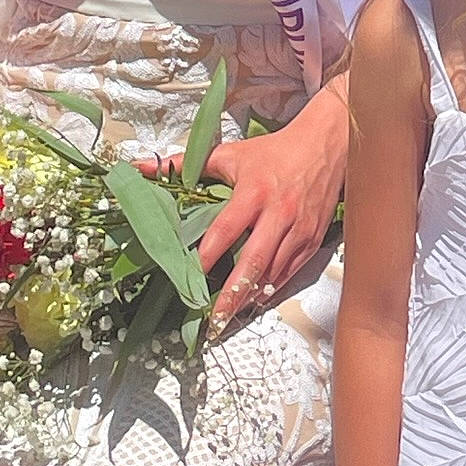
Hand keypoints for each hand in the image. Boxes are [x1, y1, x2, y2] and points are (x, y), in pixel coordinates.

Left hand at [144, 87, 347, 335]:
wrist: (327, 143)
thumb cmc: (274, 151)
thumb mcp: (230, 154)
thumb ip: (184, 164)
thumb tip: (139, 168)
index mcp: (253, 191)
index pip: (225, 230)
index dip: (206, 257)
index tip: (188, 279)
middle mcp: (278, 212)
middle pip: (252, 261)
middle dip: (231, 295)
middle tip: (212, 321)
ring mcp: (298, 227)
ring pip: (272, 272)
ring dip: (250, 297)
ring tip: (229, 317)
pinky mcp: (313, 237)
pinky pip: (291, 271)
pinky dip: (272, 288)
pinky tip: (256, 299)